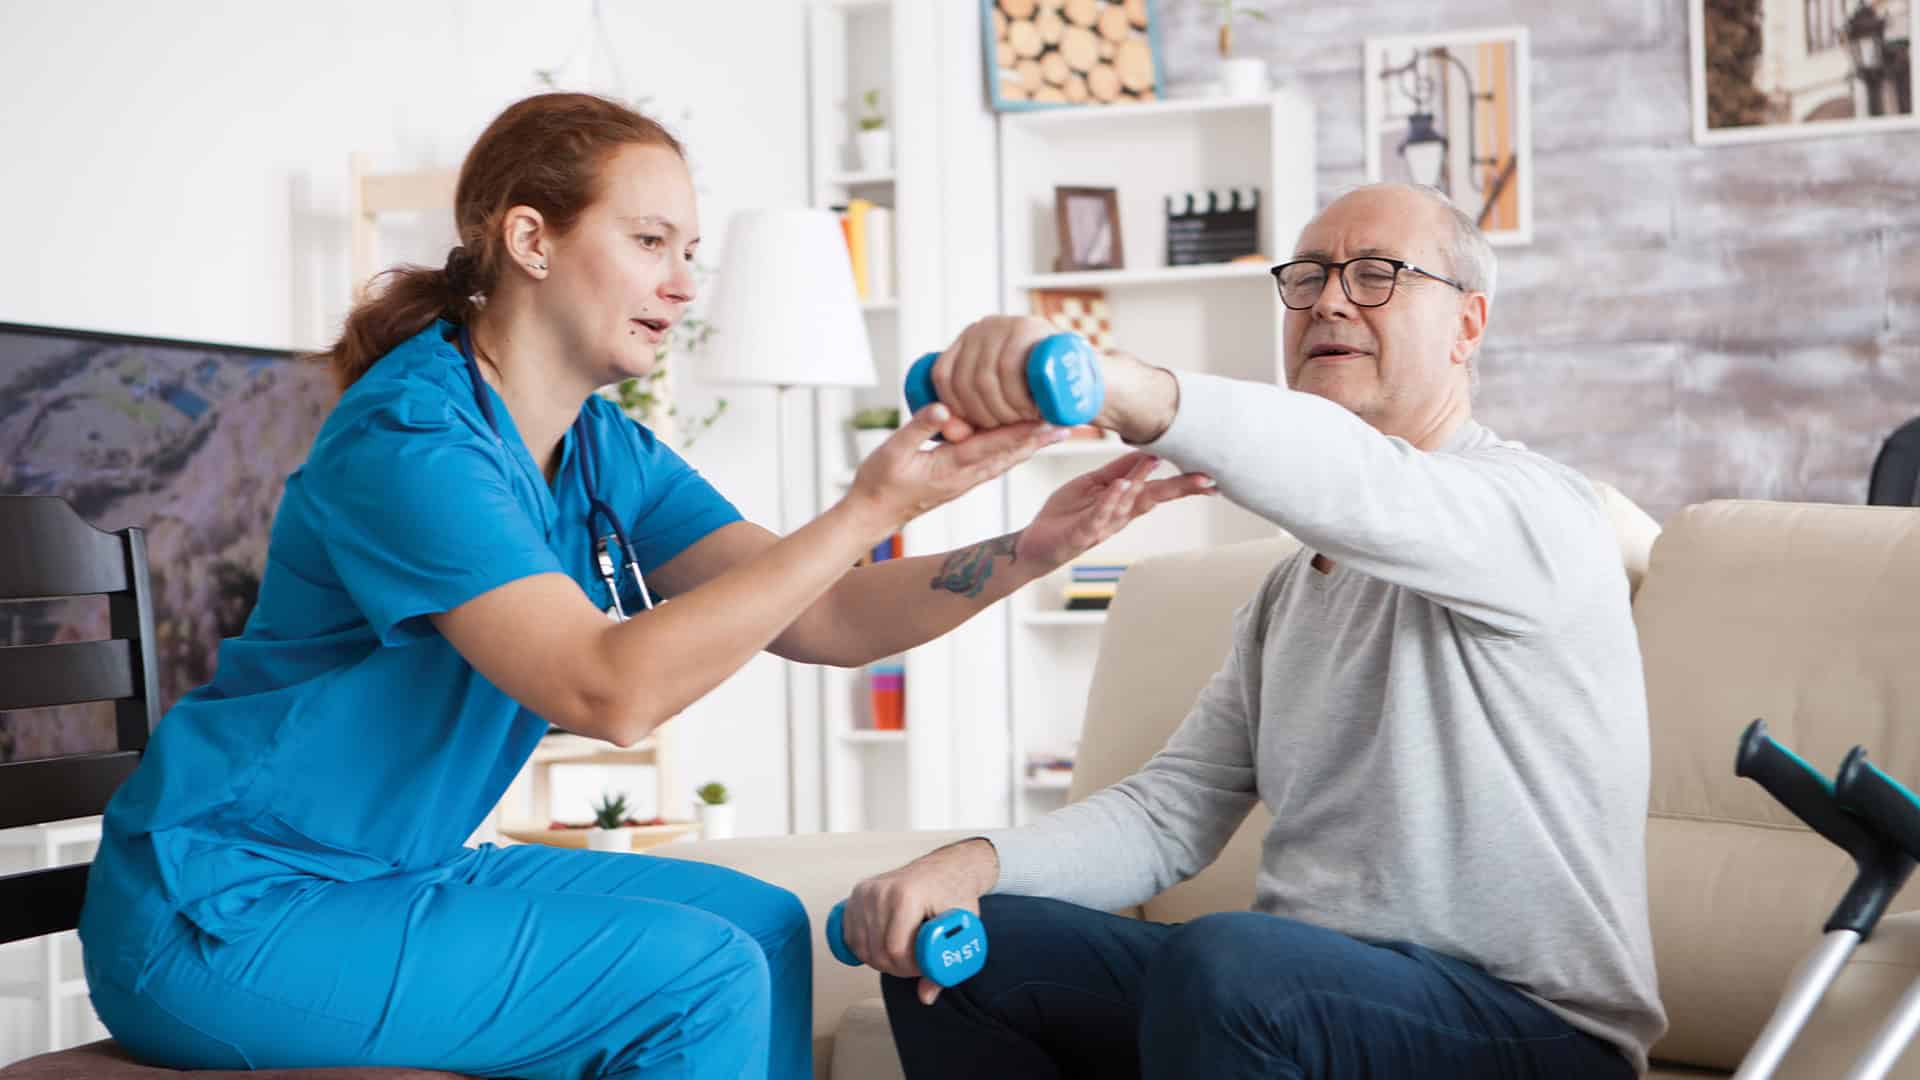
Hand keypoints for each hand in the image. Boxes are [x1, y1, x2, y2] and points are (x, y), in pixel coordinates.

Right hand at [842, 839, 998, 1005]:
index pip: (895, 950)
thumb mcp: (960, 928)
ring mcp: (866, 890)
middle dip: (896, 967)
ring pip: (862, 947)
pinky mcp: (857, 893)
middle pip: (877, 951)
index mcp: (907, 896)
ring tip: (903, 953)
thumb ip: (944, 966)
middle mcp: (882, 890)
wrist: (945, 868)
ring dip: (881, 959)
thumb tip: (926, 996)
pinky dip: (864, 949)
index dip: (908, 968)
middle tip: (915, 964)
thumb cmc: (954, 895)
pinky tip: (882, 946)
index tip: (923, 967)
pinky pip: (850, 935)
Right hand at [845, 404, 1070, 535]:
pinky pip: (994, 463)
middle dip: (1039, 438)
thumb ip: (919, 427)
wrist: (873, 515)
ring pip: (1006, 459)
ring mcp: (965, 480)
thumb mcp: (892, 451)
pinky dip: (1014, 451)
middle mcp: (965, 476)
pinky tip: (1025, 443)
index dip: (1024, 431)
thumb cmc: (878, 483)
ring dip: (1031, 445)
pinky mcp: (960, 480)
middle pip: (1010, 454)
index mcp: (952, 467)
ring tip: (1056, 431)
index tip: (1049, 419)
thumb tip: (946, 408)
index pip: (995, 445)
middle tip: (1069, 423)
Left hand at [931, 317, 1179, 443]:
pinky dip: (1015, 396)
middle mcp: (984, 326)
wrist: (1086, 379)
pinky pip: (1007, 367)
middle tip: (1007, 427)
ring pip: (984, 377)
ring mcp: (1007, 323)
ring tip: (1022, 418)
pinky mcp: (1032, 328)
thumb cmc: (1039, 396)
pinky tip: (1030, 409)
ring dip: (1002, 409)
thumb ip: (972, 414)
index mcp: (968, 340)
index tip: (973, 429)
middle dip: (983, 415)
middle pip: (964, 379)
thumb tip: (947, 431)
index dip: (953, 409)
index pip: (942, 375)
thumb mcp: (998, 403)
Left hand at [1015, 452, 1215, 571]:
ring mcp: (1102, 525)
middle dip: (1179, 489)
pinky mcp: (1082, 533)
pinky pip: (1099, 516)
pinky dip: (1111, 501)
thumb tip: (1147, 452)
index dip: (1184, 483)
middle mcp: (1119, 515)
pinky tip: (1121, 485)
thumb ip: (1118, 469)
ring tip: (1155, 463)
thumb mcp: (1093, 484)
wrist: (1036, 542)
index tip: (1211, 475)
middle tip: (1206, 480)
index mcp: (1124, 502)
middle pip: (1153, 498)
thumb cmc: (1066, 514)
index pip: (1159, 489)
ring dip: (1141, 483)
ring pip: (1127, 504)